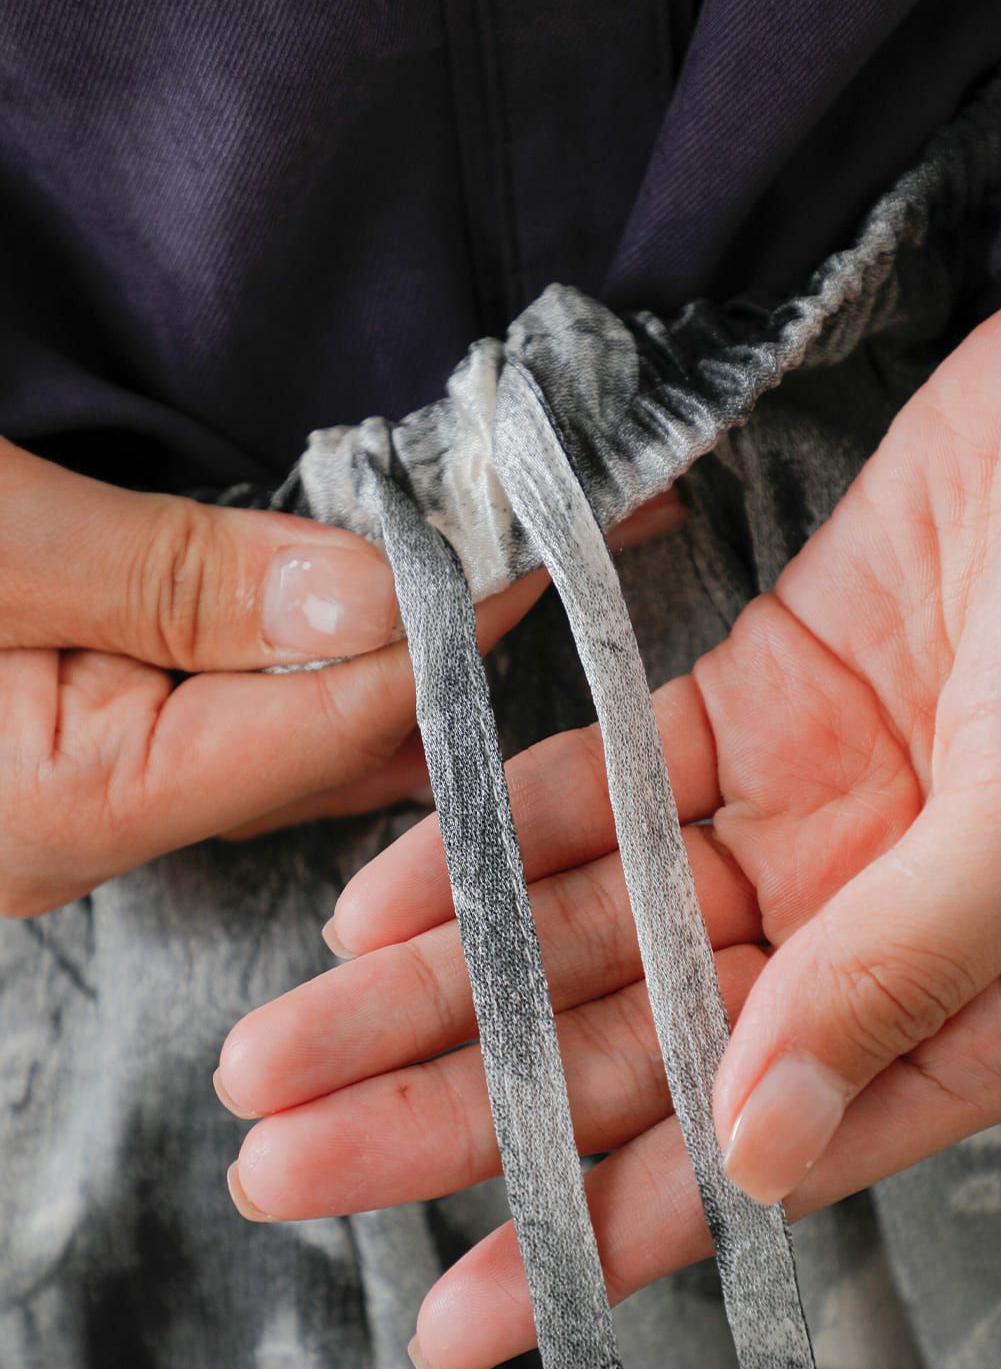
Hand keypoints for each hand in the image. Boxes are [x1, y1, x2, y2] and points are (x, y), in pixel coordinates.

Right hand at [0, 440, 680, 914]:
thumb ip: (166, 579)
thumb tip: (374, 596)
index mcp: (80, 799)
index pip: (339, 712)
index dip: (463, 620)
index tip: (566, 538)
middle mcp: (92, 831)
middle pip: (332, 741)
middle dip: (455, 637)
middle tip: (570, 540)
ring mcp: (79, 806)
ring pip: (287, 740)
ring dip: (390, 649)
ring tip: (505, 570)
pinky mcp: (63, 764)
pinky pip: (228, 729)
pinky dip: (307, 667)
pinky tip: (367, 628)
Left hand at [215, 201, 1000, 1368]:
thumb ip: (909, 971)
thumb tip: (761, 1145)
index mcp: (984, 1004)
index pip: (765, 1153)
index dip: (607, 1234)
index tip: (464, 1311)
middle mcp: (876, 927)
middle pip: (640, 1047)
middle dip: (465, 1107)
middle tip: (294, 1159)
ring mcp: (806, 813)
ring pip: (593, 924)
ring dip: (443, 979)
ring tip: (293, 1041)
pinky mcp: (756, 702)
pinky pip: (604, 785)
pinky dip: (498, 831)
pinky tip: (388, 888)